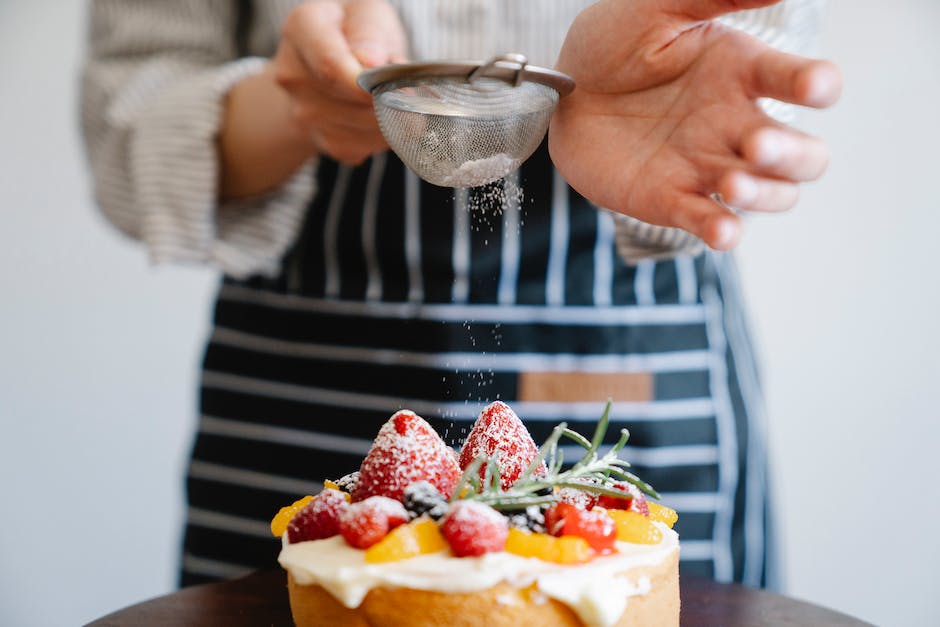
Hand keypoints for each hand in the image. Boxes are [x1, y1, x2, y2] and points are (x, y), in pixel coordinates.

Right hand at [273, 0, 406, 163]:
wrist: (332, 59)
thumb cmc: (355, 30)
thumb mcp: (368, 13)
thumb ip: (370, 33)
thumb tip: (371, 63)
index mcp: (301, 29)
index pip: (330, 66)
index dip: (366, 83)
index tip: (389, 84)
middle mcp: (293, 76)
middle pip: (349, 102)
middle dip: (387, 98)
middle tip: (403, 84)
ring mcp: (303, 114)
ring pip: (361, 128)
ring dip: (389, 118)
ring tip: (389, 95)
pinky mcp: (323, 141)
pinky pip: (363, 146)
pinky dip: (382, 135)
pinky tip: (380, 115)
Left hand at [549, 0, 841, 249]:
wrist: (556, 93)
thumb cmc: (611, 46)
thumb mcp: (656, 9)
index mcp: (743, 72)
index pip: (802, 82)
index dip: (818, 85)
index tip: (813, 86)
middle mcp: (736, 124)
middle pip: (803, 154)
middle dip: (793, 154)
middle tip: (757, 145)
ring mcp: (708, 167)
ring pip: (771, 194)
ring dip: (763, 195)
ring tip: (732, 183)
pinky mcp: (672, 200)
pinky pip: (709, 221)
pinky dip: (722, 230)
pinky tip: (722, 231)